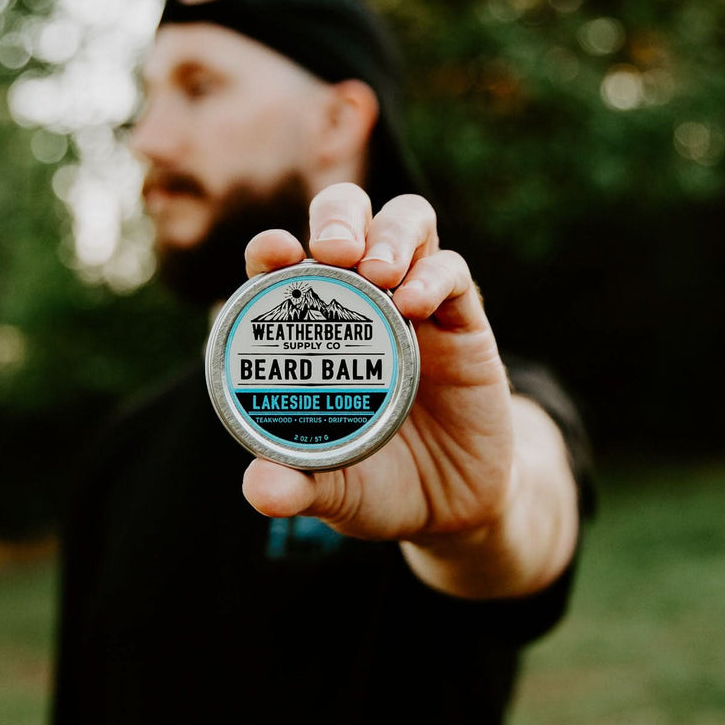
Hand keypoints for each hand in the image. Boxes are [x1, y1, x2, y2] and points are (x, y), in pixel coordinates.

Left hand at [240, 182, 513, 545]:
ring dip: (389, 232)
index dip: (270, 249)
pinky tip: (413, 304)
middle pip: (347, 217)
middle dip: (336, 216)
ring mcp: (414, 303)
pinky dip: (433, 275)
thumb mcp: (335, 493)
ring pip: (406, 222)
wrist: (454, 508)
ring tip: (376, 271)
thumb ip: (298, 487)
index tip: (269, 255)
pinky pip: (453, 271)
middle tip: (331, 251)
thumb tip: (261, 490)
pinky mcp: (464, 321)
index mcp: (313, 331)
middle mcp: (361, 302)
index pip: (283, 266)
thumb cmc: (379, 487)